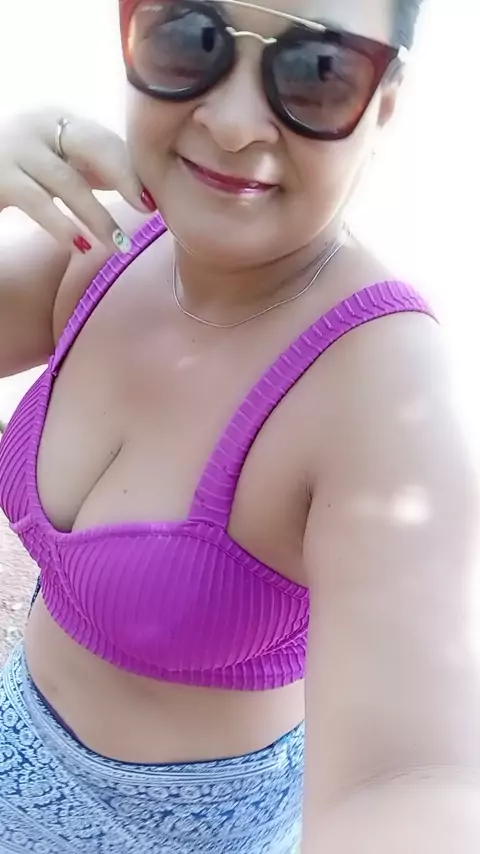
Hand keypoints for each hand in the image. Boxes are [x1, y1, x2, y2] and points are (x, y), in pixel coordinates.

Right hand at [0, 110, 156, 252]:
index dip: (131, 168)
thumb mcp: (55, 161)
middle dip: (124, 177)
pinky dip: (61, 226)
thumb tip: (142, 191)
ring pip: (67, 181)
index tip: (153, 200)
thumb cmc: (17, 169)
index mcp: (57, 119)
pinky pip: (37, 202)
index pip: (104, 139)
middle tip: (146, 210)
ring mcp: (15, 149)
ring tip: (117, 245)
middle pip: (92, 146)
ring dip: (96, 216)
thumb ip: (90, 170)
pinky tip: (79, 246)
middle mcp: (37, 125)